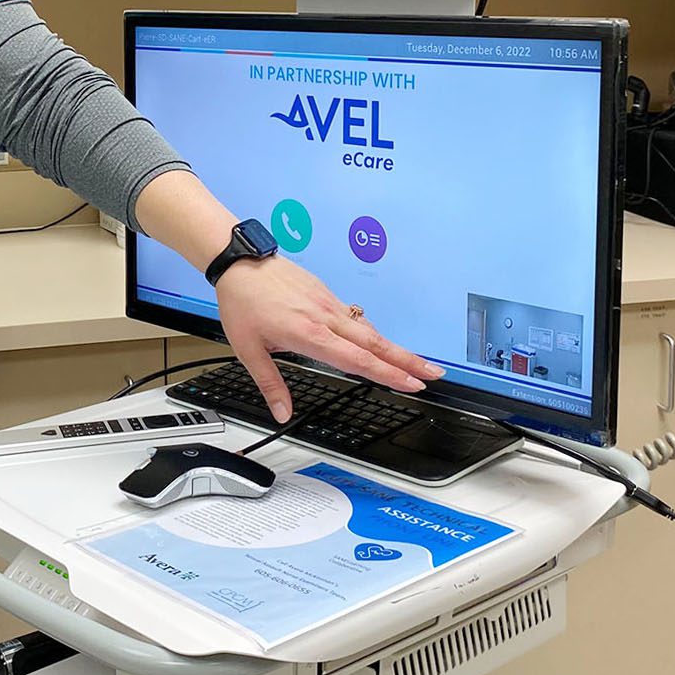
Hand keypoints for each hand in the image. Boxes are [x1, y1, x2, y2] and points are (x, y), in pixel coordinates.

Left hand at [215, 256, 443, 421]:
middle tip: (433, 374)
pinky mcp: (326, 294)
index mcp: (309, 334)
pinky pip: (356, 318)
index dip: (388, 374)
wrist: (241, 262)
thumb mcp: (248, 349)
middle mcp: (326, 318)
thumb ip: (270, 383)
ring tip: (417, 363)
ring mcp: (329, 304)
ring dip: (395, 348)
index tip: (412, 384)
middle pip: (375, 344)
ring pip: (369, 330)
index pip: (358, 360)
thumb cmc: (242, 302)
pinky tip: (378, 342)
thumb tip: (282, 412)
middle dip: (408, 361)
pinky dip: (373, 333)